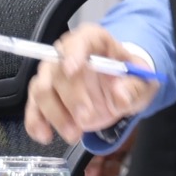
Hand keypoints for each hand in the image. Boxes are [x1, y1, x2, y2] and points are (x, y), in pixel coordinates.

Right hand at [23, 25, 155, 145]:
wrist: (121, 89)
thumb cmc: (129, 79)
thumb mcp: (144, 83)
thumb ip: (135, 88)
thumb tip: (121, 96)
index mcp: (95, 41)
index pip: (81, 39)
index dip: (74, 53)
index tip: (72, 70)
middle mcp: (67, 53)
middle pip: (58, 70)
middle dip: (71, 98)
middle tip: (85, 118)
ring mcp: (52, 74)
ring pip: (42, 90)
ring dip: (56, 114)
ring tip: (74, 133)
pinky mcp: (45, 96)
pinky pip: (32, 107)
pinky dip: (36, 122)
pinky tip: (46, 135)